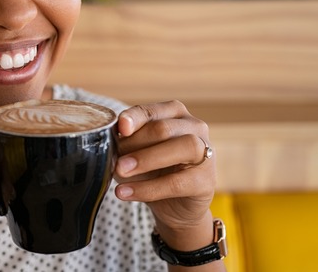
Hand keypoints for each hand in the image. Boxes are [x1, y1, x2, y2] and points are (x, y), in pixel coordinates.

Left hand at [114, 101, 215, 239]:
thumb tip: (110, 144)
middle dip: (136, 144)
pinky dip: (149, 188)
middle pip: (164, 128)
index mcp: (173, 114)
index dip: (134, 118)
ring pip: (182, 147)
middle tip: (115, 161)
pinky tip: (127, 192)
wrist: (173, 205)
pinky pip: (178, 182)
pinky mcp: (206, 181)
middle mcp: (194, 127)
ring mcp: (205, 152)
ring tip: (120, 172)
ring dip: (146, 160)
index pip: (150, 111)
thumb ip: (126, 144)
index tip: (121, 127)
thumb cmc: (152, 170)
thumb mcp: (134, 153)